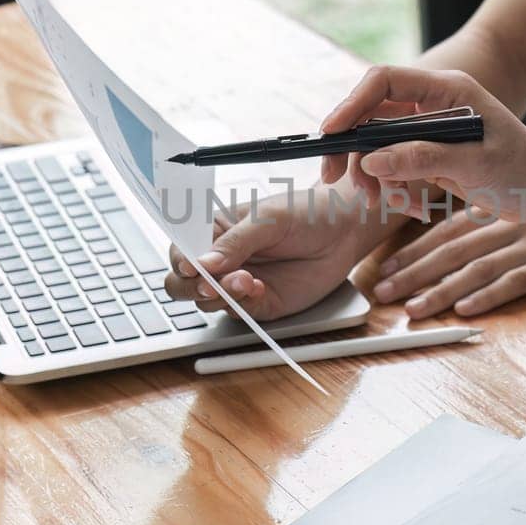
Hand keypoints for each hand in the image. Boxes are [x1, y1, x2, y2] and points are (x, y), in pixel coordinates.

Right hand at [163, 193, 374, 320]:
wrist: (345, 230)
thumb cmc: (305, 212)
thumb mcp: (268, 218)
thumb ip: (235, 241)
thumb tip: (202, 262)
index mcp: (214, 231)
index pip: (179, 250)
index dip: (179, 261)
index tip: (191, 266)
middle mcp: (221, 260)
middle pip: (181, 283)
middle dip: (191, 287)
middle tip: (211, 283)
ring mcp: (237, 283)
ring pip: (206, 302)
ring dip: (220, 295)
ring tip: (246, 280)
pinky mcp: (259, 303)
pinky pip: (238, 312)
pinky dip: (243, 304)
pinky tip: (259, 288)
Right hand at [319, 67, 525, 221]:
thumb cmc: (521, 169)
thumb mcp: (474, 163)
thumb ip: (422, 158)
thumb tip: (371, 160)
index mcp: (445, 89)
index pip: (383, 82)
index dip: (352, 104)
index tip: (330, 134)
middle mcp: (431, 103)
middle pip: (370, 115)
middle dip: (350, 148)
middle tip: (333, 178)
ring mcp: (426, 128)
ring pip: (376, 145)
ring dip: (372, 175)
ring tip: (384, 203)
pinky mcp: (426, 153)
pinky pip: (392, 166)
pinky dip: (393, 189)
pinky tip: (411, 208)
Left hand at [373, 213, 525, 318]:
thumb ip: (501, 217)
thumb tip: (465, 235)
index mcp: (504, 209)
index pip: (448, 229)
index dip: (414, 249)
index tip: (385, 266)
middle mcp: (512, 223)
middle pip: (452, 250)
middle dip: (412, 272)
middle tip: (380, 292)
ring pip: (477, 268)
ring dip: (441, 290)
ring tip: (412, 309)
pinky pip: (519, 281)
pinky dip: (490, 295)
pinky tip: (466, 311)